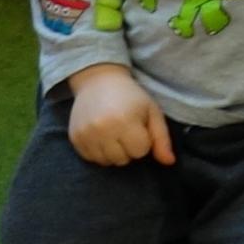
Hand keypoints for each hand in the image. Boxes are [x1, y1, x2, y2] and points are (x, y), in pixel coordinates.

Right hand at [63, 64, 177, 168]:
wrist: (97, 80)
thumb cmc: (130, 96)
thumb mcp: (152, 111)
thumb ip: (162, 138)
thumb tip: (169, 163)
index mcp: (125, 121)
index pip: (140, 151)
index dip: (142, 140)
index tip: (138, 126)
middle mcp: (103, 129)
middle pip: (123, 159)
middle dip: (127, 148)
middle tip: (124, 128)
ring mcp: (86, 134)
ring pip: (107, 162)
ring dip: (113, 152)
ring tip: (113, 133)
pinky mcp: (75, 138)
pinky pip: (91, 158)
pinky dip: (98, 151)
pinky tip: (101, 136)